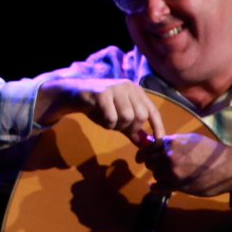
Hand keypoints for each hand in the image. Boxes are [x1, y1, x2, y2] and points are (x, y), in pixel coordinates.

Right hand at [37, 78, 166, 143]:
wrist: (73, 94)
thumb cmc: (97, 106)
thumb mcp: (117, 118)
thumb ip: (131, 130)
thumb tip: (146, 144)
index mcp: (136, 91)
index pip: (153, 111)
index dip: (157, 127)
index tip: (158, 142)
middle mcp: (129, 86)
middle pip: (141, 116)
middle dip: (131, 128)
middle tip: (119, 129)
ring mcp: (115, 88)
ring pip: (127, 117)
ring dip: (117, 126)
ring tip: (109, 122)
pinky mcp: (102, 93)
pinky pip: (111, 117)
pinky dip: (107, 124)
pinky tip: (101, 119)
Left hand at [138, 133, 231, 195]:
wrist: (227, 167)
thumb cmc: (210, 151)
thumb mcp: (190, 139)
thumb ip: (172, 141)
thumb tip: (156, 144)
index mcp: (172, 143)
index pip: (148, 148)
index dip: (142, 153)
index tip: (140, 158)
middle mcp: (170, 157)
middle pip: (150, 162)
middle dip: (153, 164)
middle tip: (158, 166)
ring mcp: (174, 172)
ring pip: (156, 175)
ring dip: (159, 176)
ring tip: (168, 175)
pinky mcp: (179, 186)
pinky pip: (160, 188)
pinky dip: (156, 188)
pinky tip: (154, 188)